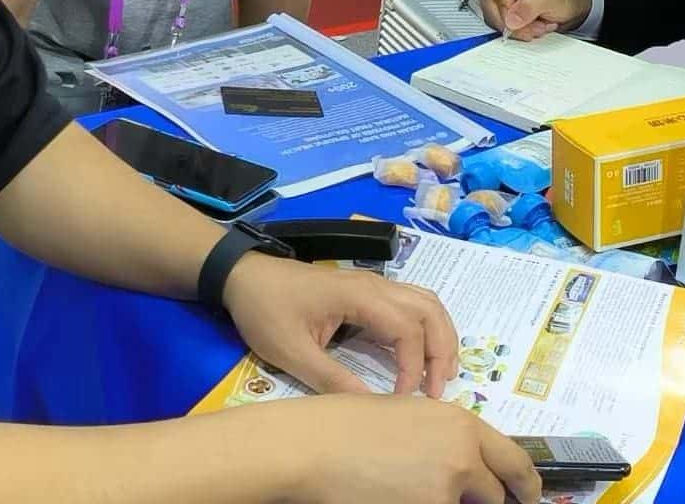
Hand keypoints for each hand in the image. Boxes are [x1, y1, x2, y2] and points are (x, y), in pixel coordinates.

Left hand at [223, 254, 455, 397]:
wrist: (243, 276)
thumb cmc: (265, 310)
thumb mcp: (291, 352)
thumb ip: (332, 380)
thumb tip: (370, 408)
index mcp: (359, 296)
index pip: (407, 329)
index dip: (414, 366)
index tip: (404, 398)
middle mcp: (374, 285)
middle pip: (429, 310)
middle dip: (441, 350)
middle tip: (438, 390)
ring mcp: (373, 284)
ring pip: (425, 303)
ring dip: (440, 336)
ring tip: (440, 374)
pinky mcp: (367, 291)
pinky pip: (411, 304)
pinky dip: (426, 329)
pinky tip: (420, 356)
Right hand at [250, 394, 542, 503]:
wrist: (314, 445)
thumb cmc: (349, 424)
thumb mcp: (411, 416)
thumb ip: (447, 440)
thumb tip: (465, 467)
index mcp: (461, 423)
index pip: (514, 461)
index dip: (526, 484)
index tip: (526, 496)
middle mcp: (463, 455)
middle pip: (498, 493)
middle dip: (494, 503)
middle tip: (484, 503)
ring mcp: (447, 489)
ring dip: (449, 503)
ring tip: (410, 487)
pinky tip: (396, 496)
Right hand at [476, 0, 591, 40]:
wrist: (573, 5)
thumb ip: (531, 5)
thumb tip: (512, 19)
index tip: (514, 13)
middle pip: (489, 3)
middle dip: (510, 20)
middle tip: (531, 27)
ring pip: (494, 18)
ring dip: (517, 28)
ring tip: (539, 26)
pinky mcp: (504, 13)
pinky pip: (502, 27)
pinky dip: (519, 32)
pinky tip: (535, 27)